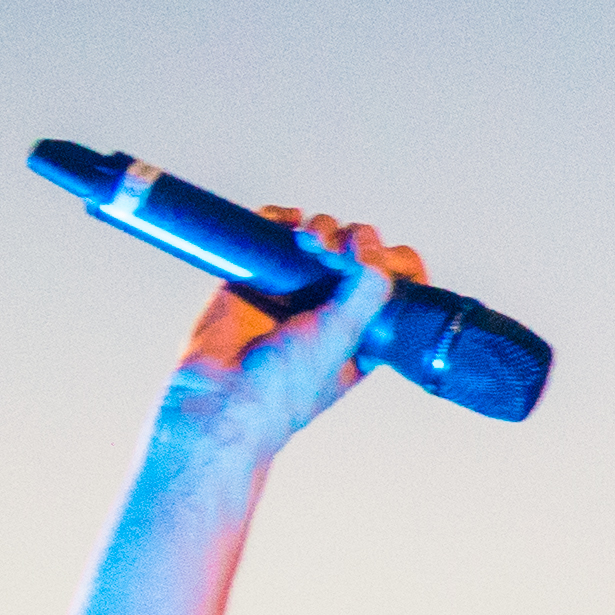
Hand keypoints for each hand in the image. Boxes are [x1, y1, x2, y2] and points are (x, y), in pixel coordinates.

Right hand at [154, 207, 412, 478]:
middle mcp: (331, 308)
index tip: (382, 259)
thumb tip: (369, 239)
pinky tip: (286, 222)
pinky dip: (281, 217)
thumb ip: (368, 287)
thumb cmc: (285, 386)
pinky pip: (274, 231)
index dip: (391, 262)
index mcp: (363, 332)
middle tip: (335, 253)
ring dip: (323, 227)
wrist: (222, 396)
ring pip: (321, 236)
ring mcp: (294, 289)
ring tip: (310, 241)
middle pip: (358, 251)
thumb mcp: (345, 336)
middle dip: (354, 240)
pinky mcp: (257, 274)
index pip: (392, 283)